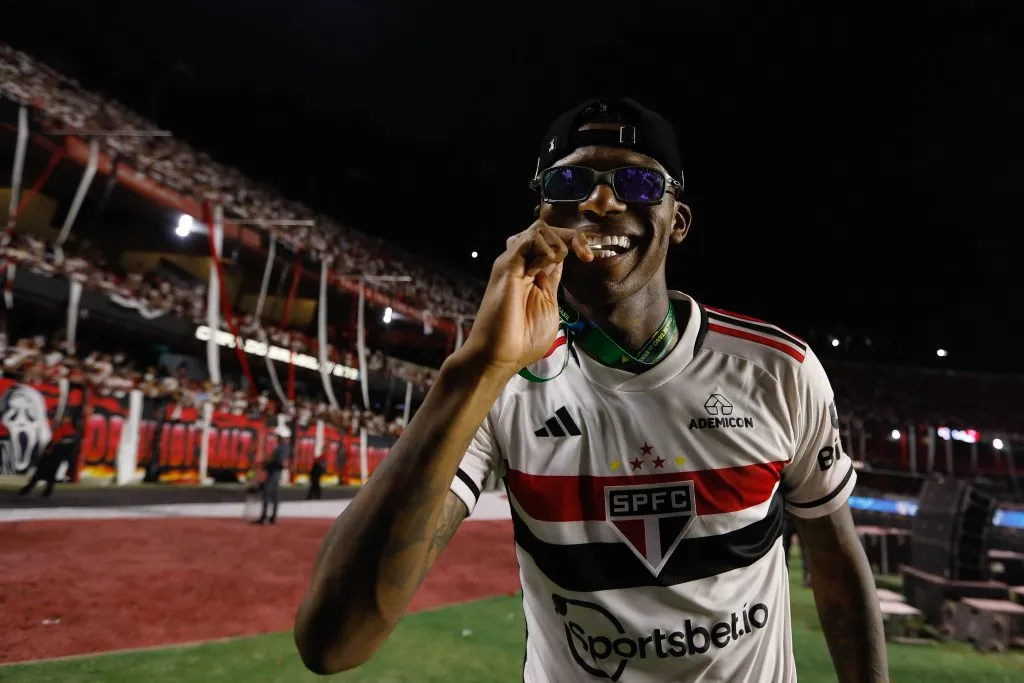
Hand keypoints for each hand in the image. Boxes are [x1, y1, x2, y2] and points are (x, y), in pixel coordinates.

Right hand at [456, 220, 592, 377]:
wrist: (500, 356)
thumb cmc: (522, 340)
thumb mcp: (549, 305)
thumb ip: (552, 281)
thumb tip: (559, 261)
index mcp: (532, 273)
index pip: (553, 242)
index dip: (574, 242)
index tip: (589, 258)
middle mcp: (521, 263)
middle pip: (546, 230)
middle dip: (572, 237)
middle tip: (585, 256)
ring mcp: (513, 262)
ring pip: (539, 229)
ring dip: (558, 244)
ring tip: (554, 270)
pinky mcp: (507, 265)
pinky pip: (530, 239)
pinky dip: (545, 250)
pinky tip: (541, 272)